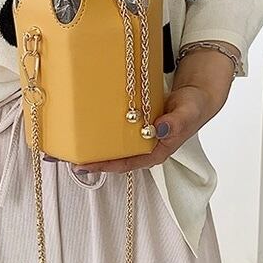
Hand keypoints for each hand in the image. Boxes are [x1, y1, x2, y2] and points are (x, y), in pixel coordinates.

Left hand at [72, 40, 238, 173]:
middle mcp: (145, 147)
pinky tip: (85, 127)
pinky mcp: (135, 124)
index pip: (127, 163)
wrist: (195, 96)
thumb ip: (176, 122)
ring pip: (113, 146)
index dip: (106, 166)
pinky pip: (116, 130)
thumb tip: (160, 128)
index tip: (86, 166)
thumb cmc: (193, 108)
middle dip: (92, 160)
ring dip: (93, 147)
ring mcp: (139, 137)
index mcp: (156, 151)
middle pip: (115, 159)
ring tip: (69, 146)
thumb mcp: (187, 113)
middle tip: (67, 159)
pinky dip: (101, 130)